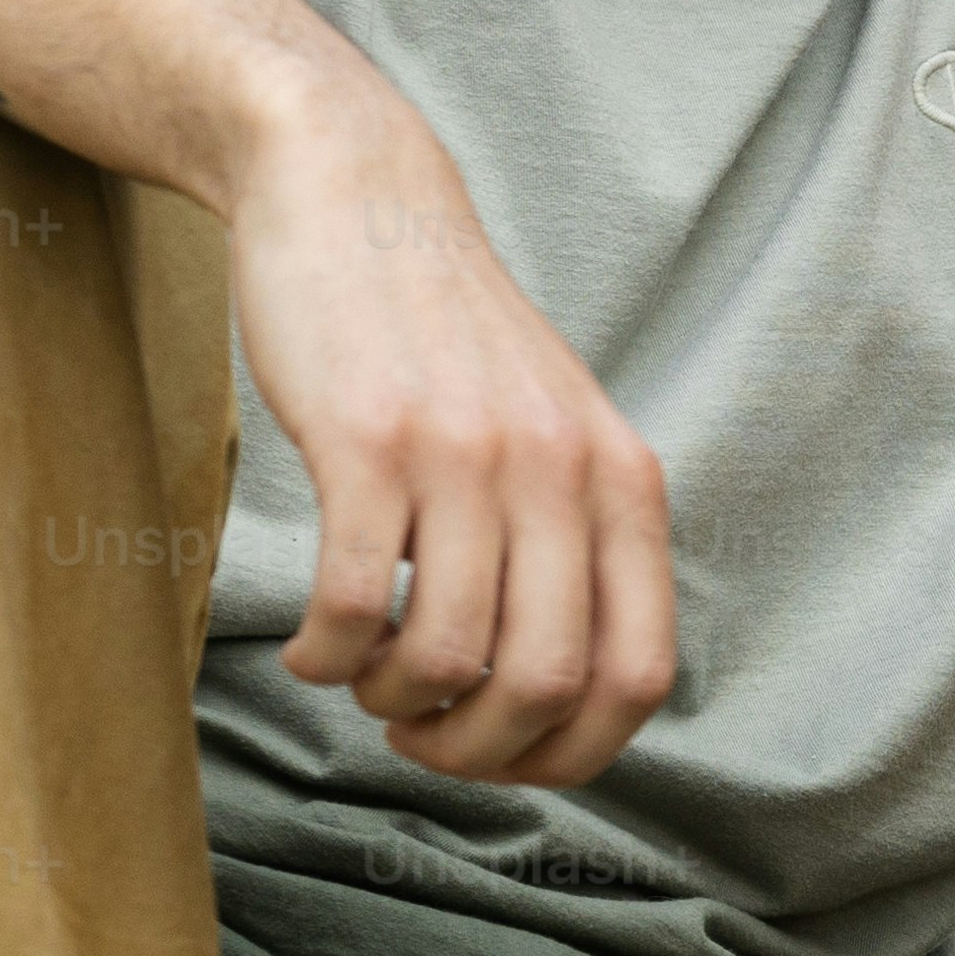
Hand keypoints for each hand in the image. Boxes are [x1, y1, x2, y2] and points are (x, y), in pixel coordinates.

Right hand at [225, 91, 680, 783]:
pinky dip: (327, 657)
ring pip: (449, 657)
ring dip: (392, 701)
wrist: (357, 199)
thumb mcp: (558, 431)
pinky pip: (355, 603)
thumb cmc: (447, 341)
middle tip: (416, 732)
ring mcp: (469, 454)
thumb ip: (580, 540)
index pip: (641, 677)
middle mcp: (564, 472)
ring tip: (362, 678)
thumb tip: (568, 698)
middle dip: (474, 750)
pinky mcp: (369, 439)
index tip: (502, 757)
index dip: (572, 755)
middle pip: (547, 685)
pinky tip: (313, 647)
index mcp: (626, 483)